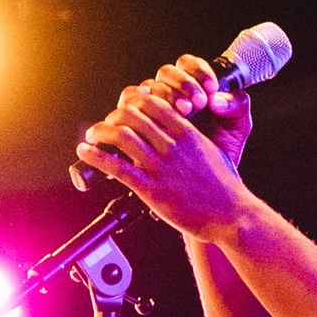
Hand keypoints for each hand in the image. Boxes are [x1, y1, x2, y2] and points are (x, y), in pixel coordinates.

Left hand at [73, 60, 253, 239]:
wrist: (231, 215)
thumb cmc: (224, 187)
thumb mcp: (214, 151)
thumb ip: (194, 139)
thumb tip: (179, 130)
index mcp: (188, 134)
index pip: (153, 103)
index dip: (134, 101)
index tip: (127, 109)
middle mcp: (172, 146)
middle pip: (132, 115)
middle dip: (114, 116)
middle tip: (106, 125)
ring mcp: (162, 168)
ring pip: (122, 137)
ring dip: (100, 132)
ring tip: (92, 136)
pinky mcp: (152, 190)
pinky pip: (117, 168)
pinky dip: (96, 156)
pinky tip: (85, 152)